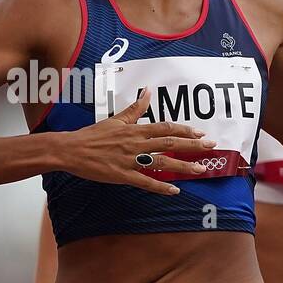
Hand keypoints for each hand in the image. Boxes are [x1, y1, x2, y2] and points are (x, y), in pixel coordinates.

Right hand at [62, 89, 215, 194]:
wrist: (71, 149)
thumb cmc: (93, 135)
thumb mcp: (115, 119)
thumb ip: (135, 108)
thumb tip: (148, 92)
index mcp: (135, 130)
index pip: (165, 128)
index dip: (184, 130)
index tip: (200, 133)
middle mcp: (136, 144)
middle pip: (169, 143)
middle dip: (192, 145)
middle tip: (211, 146)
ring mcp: (130, 160)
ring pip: (162, 163)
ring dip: (183, 166)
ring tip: (201, 169)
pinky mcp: (123, 175)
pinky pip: (146, 182)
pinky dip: (161, 187)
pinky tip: (175, 190)